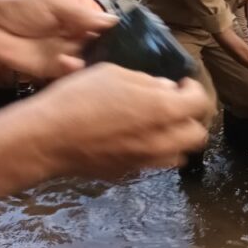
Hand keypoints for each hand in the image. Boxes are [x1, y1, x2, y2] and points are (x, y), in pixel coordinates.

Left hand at [0, 0, 116, 78]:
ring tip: (96, 60)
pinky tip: (71, 62)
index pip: (107, 30)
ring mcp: (68, 55)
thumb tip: (114, 21)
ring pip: (90, 64)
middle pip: (103, 49)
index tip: (130, 39)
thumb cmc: (23, 8)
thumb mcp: (56, 4)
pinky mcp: (55, 70)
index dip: (119, 35)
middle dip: (111, 52)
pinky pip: (71, 73)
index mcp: (81, 21)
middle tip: (119, 54)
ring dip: (94, 64)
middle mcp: (78, 39)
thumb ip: (83, 15)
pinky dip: (74, 70)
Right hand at [35, 65, 209, 177]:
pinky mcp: (129, 173)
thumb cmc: (78, 97)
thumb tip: (167, 90)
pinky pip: (154, 163)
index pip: (200, 103)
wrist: (46, 138)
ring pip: (179, 154)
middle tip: (174, 105)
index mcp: (163, 110)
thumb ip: (147, 82)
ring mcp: (147, 161)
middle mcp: (163, 140)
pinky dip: (153, 151)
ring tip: (157, 124)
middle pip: (197, 135)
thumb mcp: (114, 74)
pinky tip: (134, 139)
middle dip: (191, 118)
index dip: (194, 90)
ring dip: (175, 139)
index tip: (182, 84)